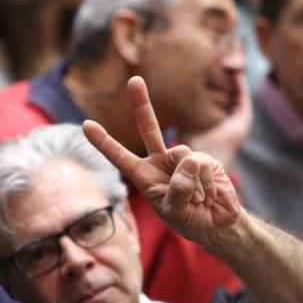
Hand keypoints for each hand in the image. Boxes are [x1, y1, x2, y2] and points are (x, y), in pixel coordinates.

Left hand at [83, 76, 241, 244]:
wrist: (216, 222)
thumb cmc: (189, 219)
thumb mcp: (176, 211)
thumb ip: (179, 190)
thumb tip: (188, 160)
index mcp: (143, 175)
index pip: (119, 156)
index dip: (103, 142)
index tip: (86, 125)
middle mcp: (159, 161)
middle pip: (148, 128)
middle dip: (142, 103)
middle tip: (134, 79)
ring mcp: (181, 157)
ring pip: (182, 154)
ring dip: (192, 183)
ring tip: (198, 199)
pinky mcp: (203, 157)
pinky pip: (201, 163)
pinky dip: (206, 182)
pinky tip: (208, 194)